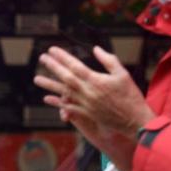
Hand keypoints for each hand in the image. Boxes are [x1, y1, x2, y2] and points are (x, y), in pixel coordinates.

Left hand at [34, 46, 155, 134]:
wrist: (134, 120)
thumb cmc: (131, 96)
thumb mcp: (123, 74)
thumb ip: (108, 60)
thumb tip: (95, 49)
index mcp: (97, 81)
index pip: (75, 66)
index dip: (63, 57)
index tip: (52, 50)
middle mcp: (88, 92)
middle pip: (66, 77)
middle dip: (53, 67)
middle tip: (42, 58)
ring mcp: (85, 104)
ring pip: (63, 93)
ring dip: (49, 85)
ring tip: (36, 79)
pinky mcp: (86, 114)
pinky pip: (68, 107)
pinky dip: (57, 103)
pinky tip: (47, 99)